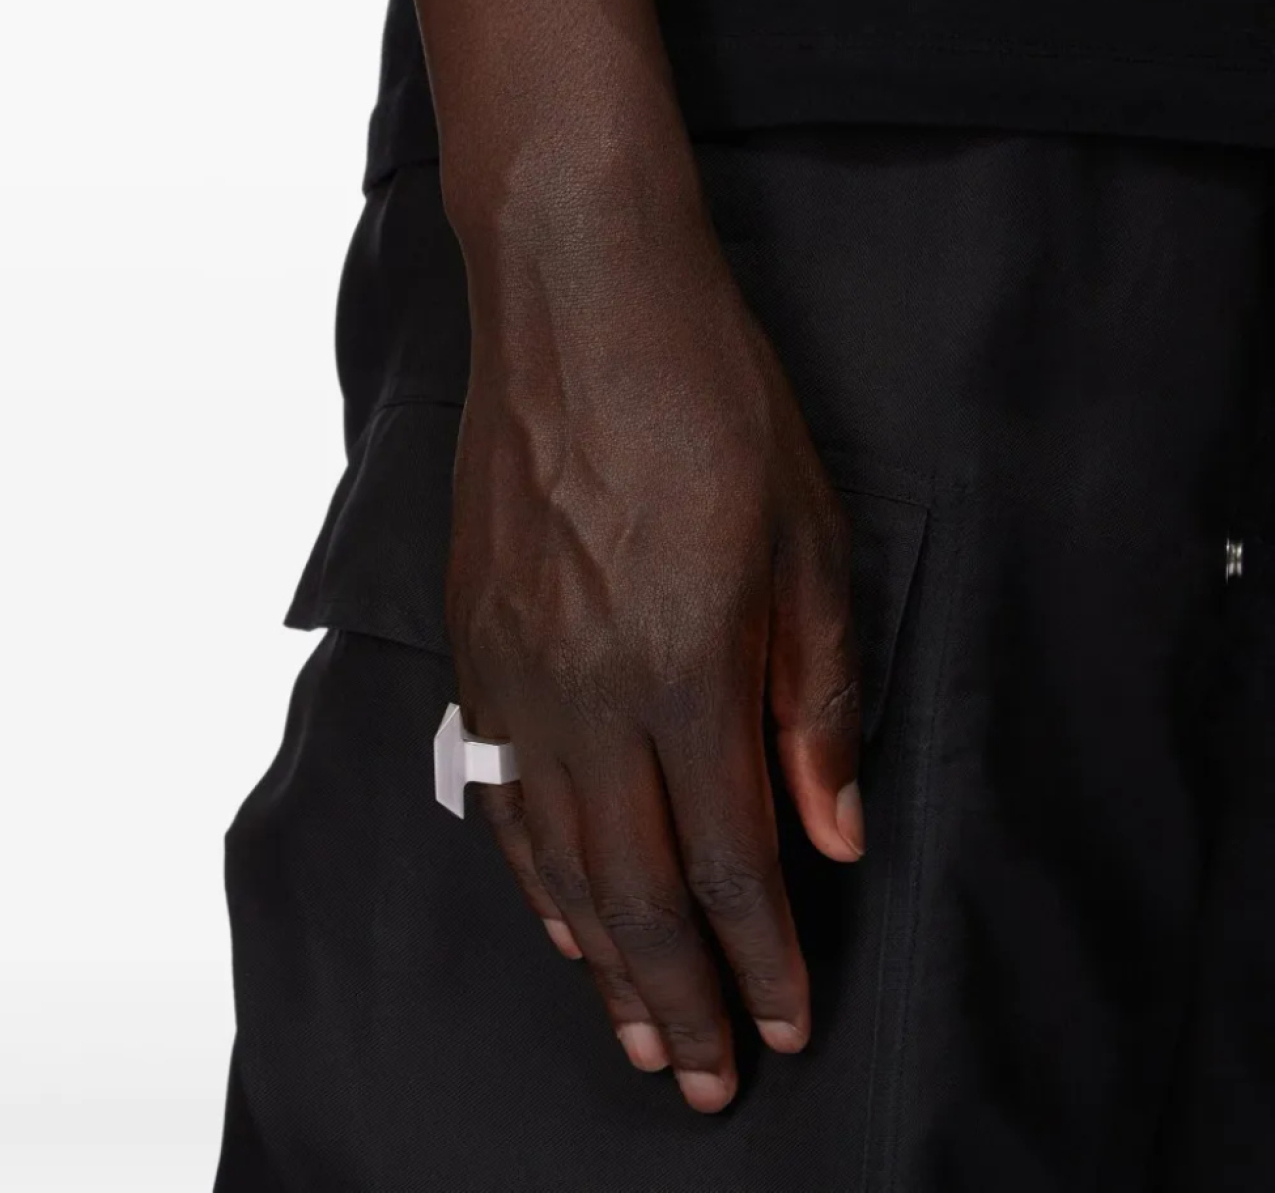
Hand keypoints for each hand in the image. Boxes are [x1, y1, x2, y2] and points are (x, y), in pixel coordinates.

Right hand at [442, 149, 864, 1113]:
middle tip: (696, 1077)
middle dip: (674, 994)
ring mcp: (514, 666)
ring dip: (595, 956)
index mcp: (685, 665)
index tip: (782, 1024)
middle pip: (630, 886)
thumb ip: (817, 697)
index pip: (727, 858)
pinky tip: (549, 910)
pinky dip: (525, 870)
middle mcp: (586, 689)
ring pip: (551, 853)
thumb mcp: (810, 539)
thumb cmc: (709, 401)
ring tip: (629, 1028)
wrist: (580, 301)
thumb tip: (831, 828)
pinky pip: (491, 786)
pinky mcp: (473, 636)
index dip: (759, 957)